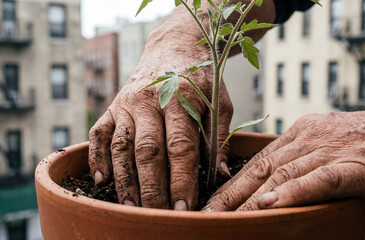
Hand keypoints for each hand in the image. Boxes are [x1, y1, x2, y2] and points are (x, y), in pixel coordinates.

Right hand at [88, 9, 232, 209]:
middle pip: (148, 151)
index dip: (182, 179)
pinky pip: (99, 134)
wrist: (173, 46)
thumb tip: (220, 175)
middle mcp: (149, 100)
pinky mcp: (112, 106)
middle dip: (153, 188)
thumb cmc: (201, 78)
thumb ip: (219, 138)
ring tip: (131, 209)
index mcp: (180, 98)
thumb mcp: (220, 102)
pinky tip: (101, 181)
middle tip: (157, 217)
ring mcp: (127, 103)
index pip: (181, 147)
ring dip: (125, 181)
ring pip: (122, 146)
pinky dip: (97, 158)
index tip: (185, 207)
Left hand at [204, 100, 364, 210]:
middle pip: (261, 168)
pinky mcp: (356, 166)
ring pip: (282, 174)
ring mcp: (331, 150)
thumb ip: (306, 162)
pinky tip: (271, 205)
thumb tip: (280, 186)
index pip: (259, 160)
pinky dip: (294, 192)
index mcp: (303, 133)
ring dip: (249, 199)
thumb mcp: (332, 145)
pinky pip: (320, 179)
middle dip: (229, 193)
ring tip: (224, 217)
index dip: (231, 183)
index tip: (211, 202)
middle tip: (204, 214)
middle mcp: (310, 138)